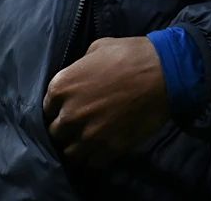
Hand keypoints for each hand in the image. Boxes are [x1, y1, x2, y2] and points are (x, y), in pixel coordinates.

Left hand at [44, 37, 170, 166]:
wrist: (163, 73)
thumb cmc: (130, 55)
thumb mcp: (97, 49)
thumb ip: (80, 66)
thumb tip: (79, 76)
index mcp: (62, 86)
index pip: (47, 107)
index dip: (58, 108)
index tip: (69, 107)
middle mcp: (69, 113)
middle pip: (56, 132)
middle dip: (66, 128)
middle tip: (80, 123)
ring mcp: (88, 134)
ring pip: (70, 152)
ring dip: (77, 146)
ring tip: (89, 139)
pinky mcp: (107, 149)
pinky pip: (91, 162)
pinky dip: (94, 157)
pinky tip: (102, 146)